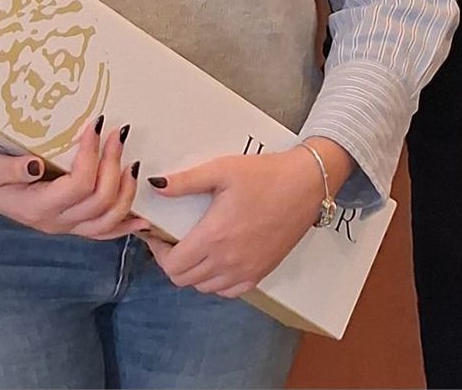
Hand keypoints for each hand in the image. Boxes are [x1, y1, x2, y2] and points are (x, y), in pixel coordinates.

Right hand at [0, 118, 150, 240]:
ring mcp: (65, 225)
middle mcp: (55, 221)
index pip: (78, 185)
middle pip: (100, 202)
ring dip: (126, 191)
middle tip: (118, 133)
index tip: (96, 124)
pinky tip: (144, 218)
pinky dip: (126, 224)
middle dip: (114, 165)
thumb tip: (35, 166)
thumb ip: (11, 169)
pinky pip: (104, 231)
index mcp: (37, 207)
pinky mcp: (72, 222)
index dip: (92, 155)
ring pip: (108, 221)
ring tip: (132, 162)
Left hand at [142, 143, 345, 297]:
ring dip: (192, 272)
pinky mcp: (261, 273)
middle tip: (172, 239)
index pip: (172, 265)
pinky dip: (215, 281)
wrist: (306, 184)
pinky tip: (217, 260)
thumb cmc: (265, 174)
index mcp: (214, 237)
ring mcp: (245, 271)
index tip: (156, 234)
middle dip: (171, 261)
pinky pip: (228, 291)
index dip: (157, 251)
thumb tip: (155, 186)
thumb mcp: (223, 169)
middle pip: (184, 279)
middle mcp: (228, 261)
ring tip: (194, 246)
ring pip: (204, 287)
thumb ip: (186, 181)